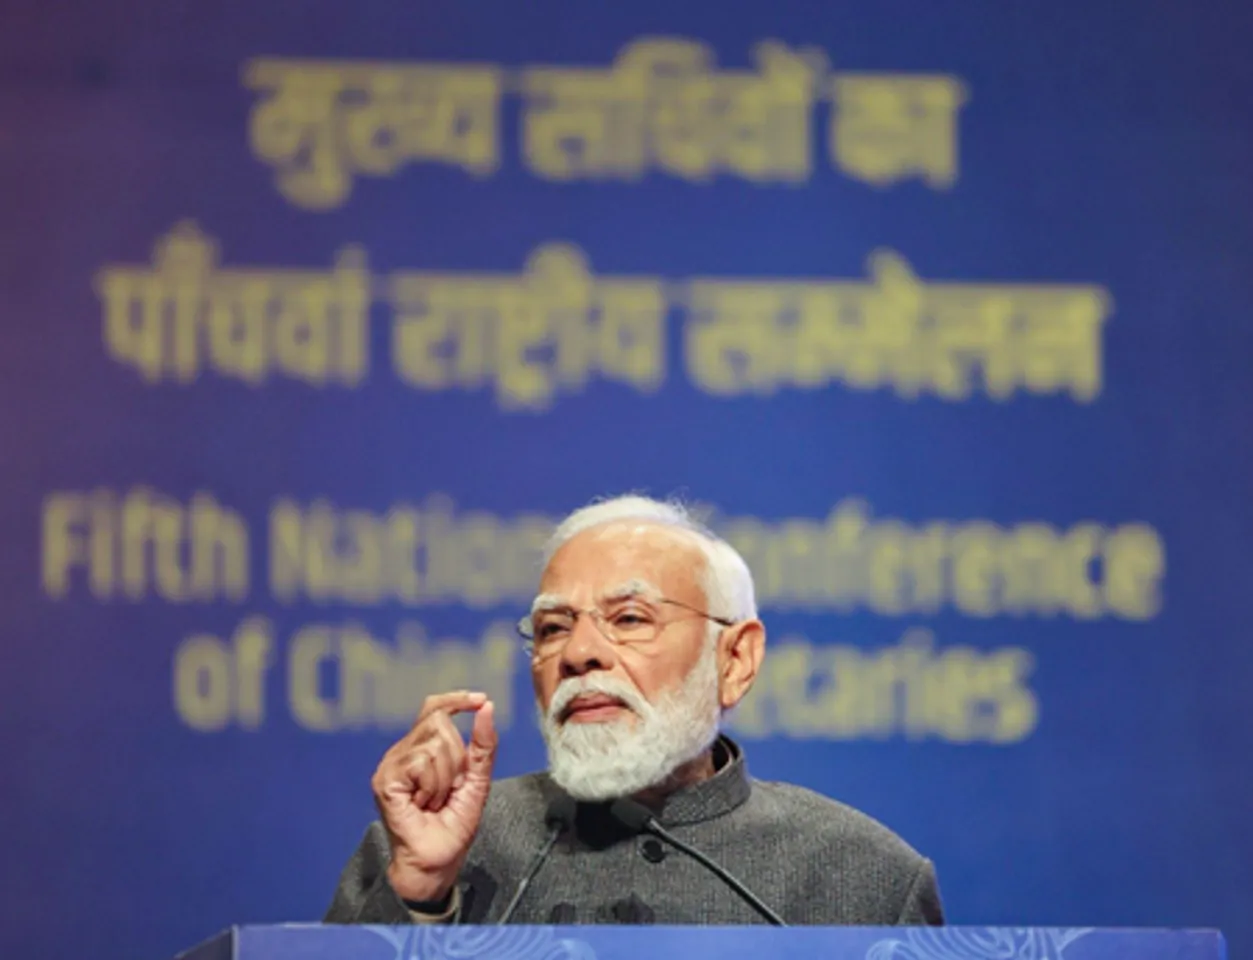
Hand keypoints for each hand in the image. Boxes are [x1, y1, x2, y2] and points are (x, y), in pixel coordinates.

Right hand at [371, 690, 497, 902]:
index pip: (434, 708)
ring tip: (435, 801)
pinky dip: (433, 785)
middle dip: (456, 759)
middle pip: (439, 723)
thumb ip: (482, 745)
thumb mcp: (476, 780)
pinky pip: (421, 762)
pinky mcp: (385, 780)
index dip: (456, 699)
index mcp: (420, 749)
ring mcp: (391, 765)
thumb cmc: (453, 825)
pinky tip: (423, 804)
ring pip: (433, 743)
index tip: (480, 699)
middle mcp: (402, 752)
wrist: (437, 862)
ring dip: (445, 778)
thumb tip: (487, 706)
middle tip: (447, 791)